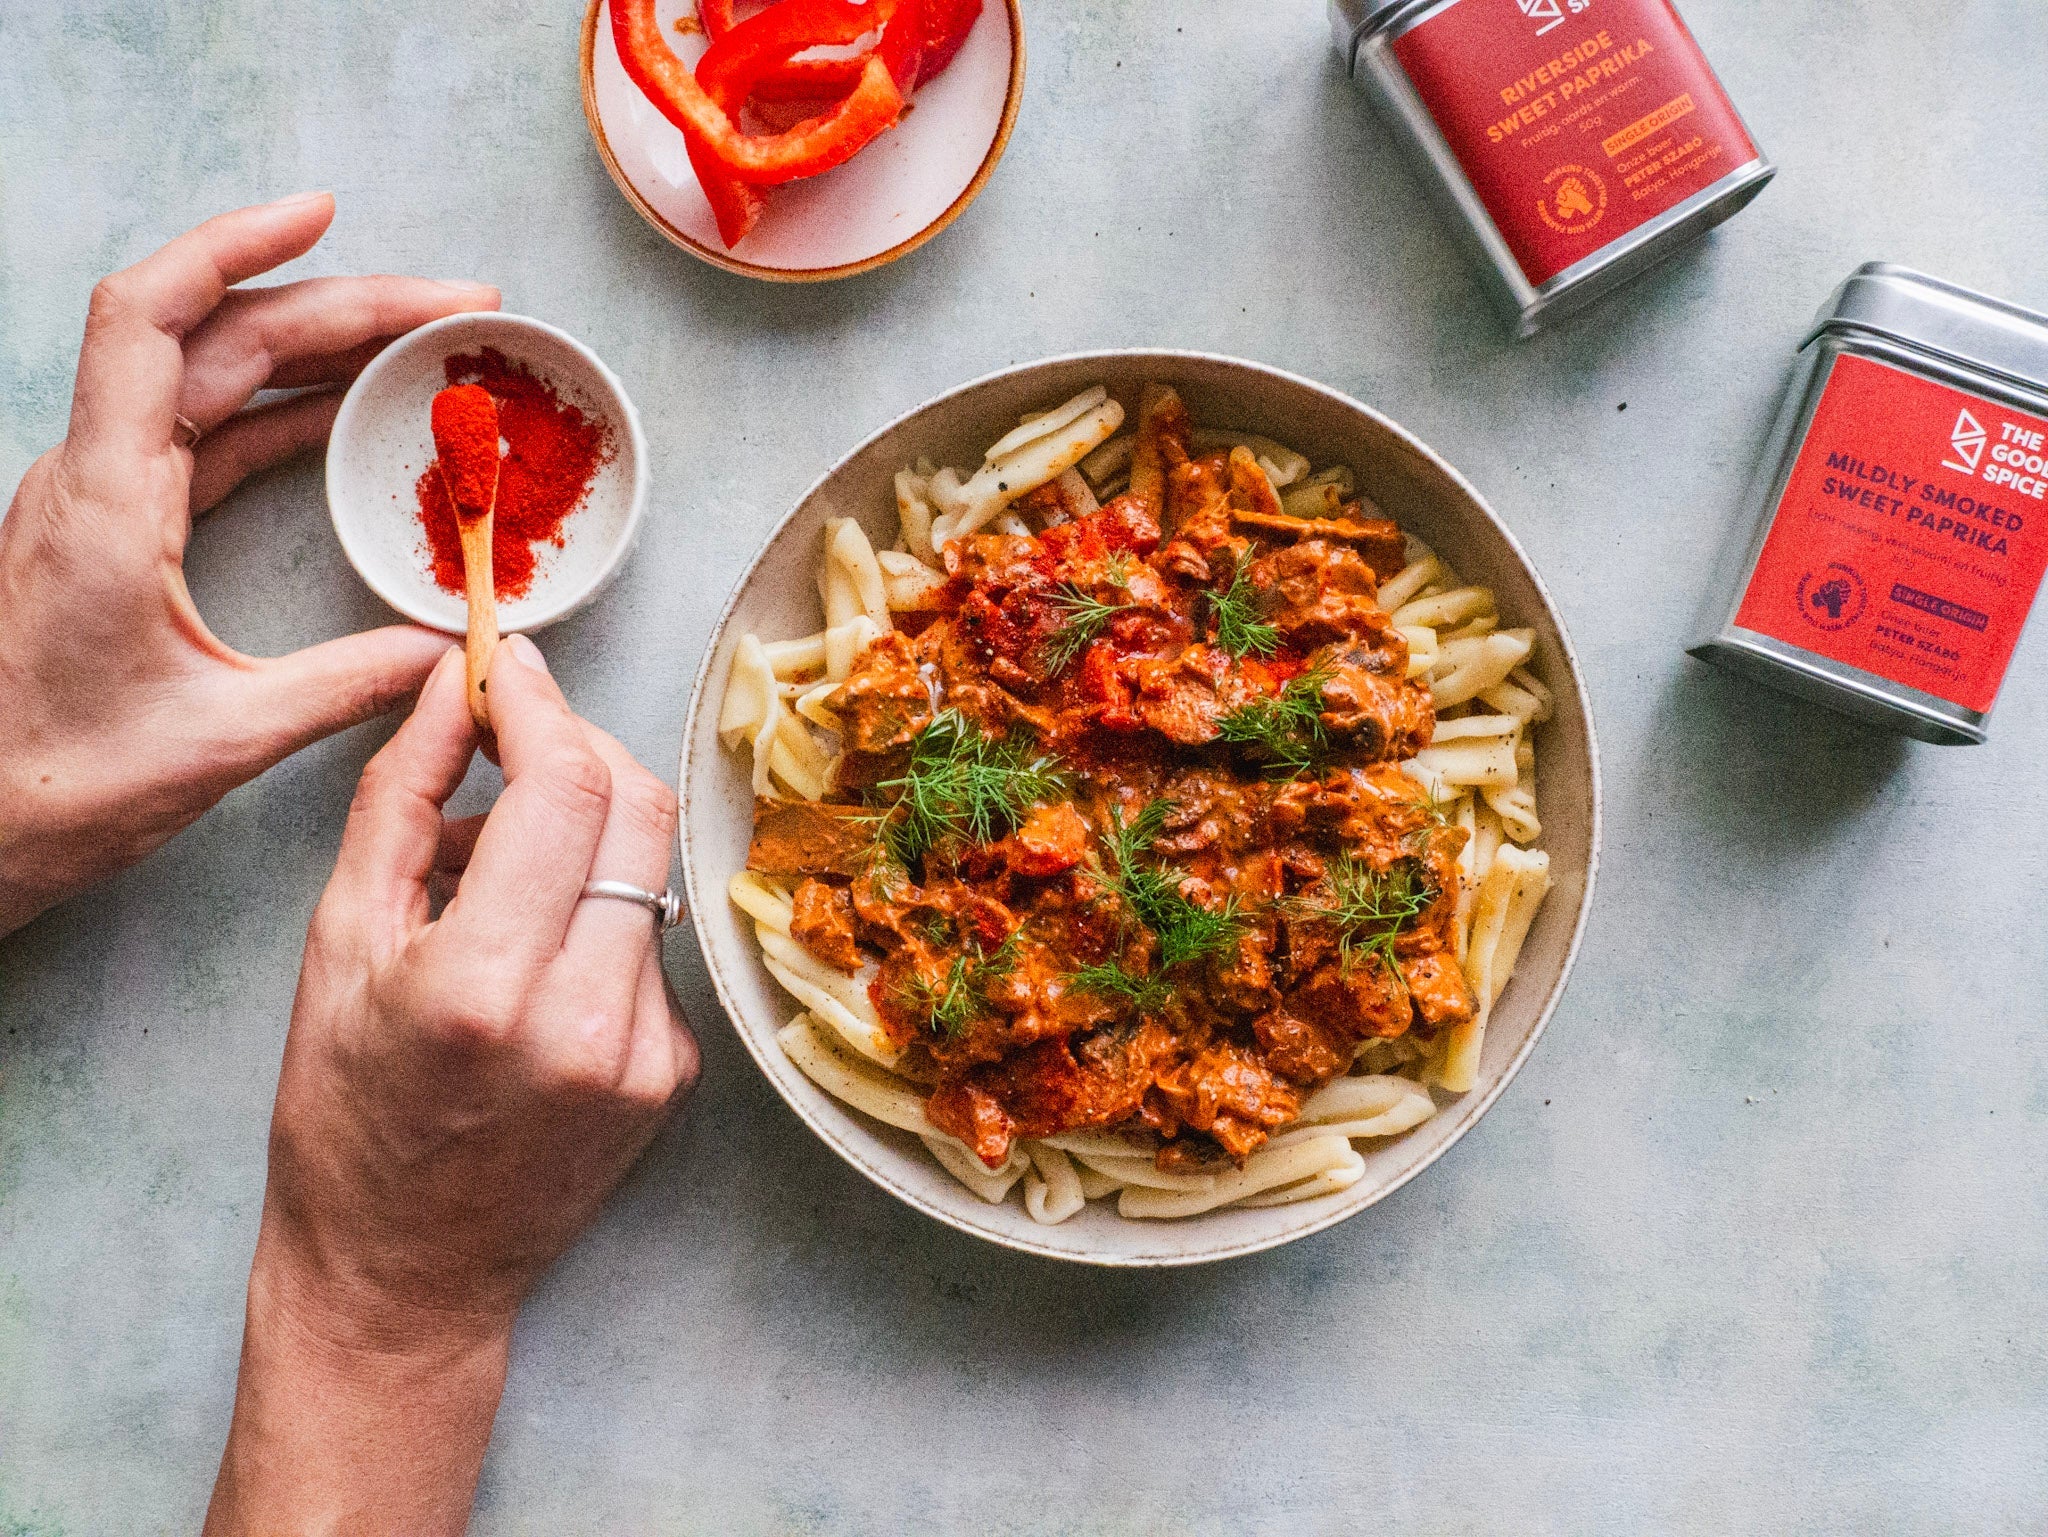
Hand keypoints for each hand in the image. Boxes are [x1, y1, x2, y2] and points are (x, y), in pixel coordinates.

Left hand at [0, 193, 500, 935]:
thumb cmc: (61, 782)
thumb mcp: (223, 738)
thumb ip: (347, 684)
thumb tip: (449, 650)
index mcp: (106, 500)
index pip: (155, 319)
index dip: (236, 244)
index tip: (327, 214)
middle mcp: (95, 475)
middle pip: (216, 338)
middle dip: (339, 303)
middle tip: (454, 304)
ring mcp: (103, 496)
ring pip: (216, 379)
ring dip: (320, 350)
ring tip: (424, 345)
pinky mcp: (118, 528)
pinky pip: (209, 436)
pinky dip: (289, 412)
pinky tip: (352, 417)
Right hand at [206, 637, 698, 1534]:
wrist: (403, 1273)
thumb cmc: (345, 1112)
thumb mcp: (340, 943)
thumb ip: (405, 796)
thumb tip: (457, 681)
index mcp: (484, 986)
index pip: (565, 785)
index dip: (540, 706)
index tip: (506, 672)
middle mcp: (586, 1021)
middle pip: (639, 807)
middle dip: (581, 749)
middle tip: (512, 749)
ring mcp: (646, 1053)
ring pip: (650, 867)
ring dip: (584, 834)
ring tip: (493, 879)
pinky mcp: (676, 1073)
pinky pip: (652, 940)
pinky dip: (598, 913)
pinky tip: (533, 953)